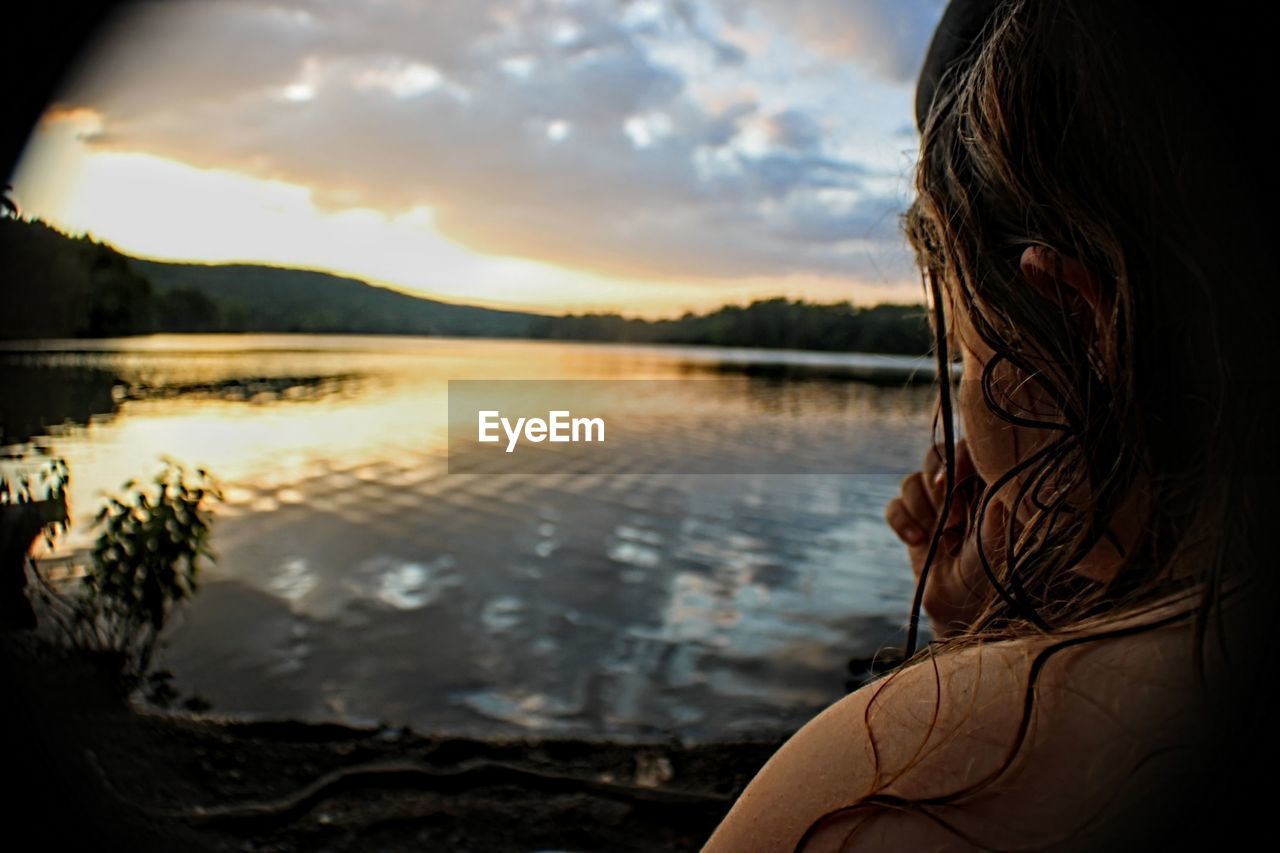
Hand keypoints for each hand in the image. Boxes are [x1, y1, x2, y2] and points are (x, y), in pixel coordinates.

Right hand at [885, 438, 1007, 637]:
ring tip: (940, 538)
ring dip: (921, 508)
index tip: (951, 485)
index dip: (954, 460)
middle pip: (934, 455)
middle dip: (936, 487)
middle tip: (953, 521)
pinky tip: (918, 543)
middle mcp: (962, 490)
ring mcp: (935, 507)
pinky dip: (901, 521)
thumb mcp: (1004, 530)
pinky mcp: (913, 525)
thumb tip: (989, 459)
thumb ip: (998, 491)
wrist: (970, 612)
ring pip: (911, 480)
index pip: (967, 446)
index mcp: (989, 483)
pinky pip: (894, 505)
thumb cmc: (998, 574)